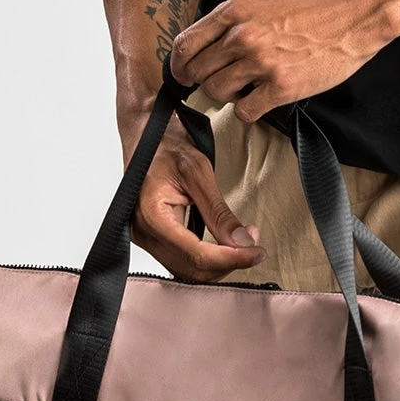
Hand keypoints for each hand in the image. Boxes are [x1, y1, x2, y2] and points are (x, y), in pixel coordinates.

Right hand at [129, 115, 266, 281]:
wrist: (145, 131)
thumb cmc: (167, 144)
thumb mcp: (199, 171)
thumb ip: (219, 212)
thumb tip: (243, 242)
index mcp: (151, 215)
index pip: (197, 254)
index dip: (231, 259)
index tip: (257, 253)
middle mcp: (142, 232)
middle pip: (193, 268)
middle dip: (228, 261)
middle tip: (255, 245)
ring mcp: (144, 236)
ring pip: (187, 269)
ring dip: (218, 262)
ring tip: (243, 242)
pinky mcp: (152, 236)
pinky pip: (181, 259)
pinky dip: (206, 257)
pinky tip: (223, 244)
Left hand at [169, 0, 399, 121]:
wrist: (355, 15)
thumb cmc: (316, 2)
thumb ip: (237, 12)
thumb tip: (213, 32)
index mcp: (236, 10)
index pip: (186, 43)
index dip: (179, 64)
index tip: (183, 74)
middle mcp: (243, 36)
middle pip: (199, 72)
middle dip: (205, 80)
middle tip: (221, 81)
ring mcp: (261, 63)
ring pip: (217, 92)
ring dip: (227, 95)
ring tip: (245, 88)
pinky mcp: (281, 87)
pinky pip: (245, 111)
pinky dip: (248, 110)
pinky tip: (261, 100)